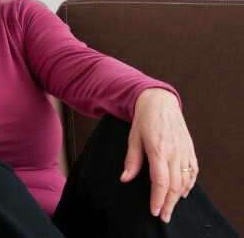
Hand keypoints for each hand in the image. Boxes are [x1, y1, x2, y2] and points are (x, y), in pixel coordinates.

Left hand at [120, 88, 197, 222]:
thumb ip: (131, 160)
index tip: (153, 211)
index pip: (160, 181)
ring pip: (186, 180)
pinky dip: (190, 184)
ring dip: (179, 197)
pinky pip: (193, 170)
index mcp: (158, 149)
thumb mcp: (133, 138)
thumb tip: (125, 179)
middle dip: (169, 204)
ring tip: (171, 208)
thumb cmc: (144, 119)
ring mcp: (185, 150)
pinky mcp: (190, 148)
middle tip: (163, 217)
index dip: (157, 198)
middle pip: (175, 185)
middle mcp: (175, 152)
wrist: (160, 101)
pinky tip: (184, 192)